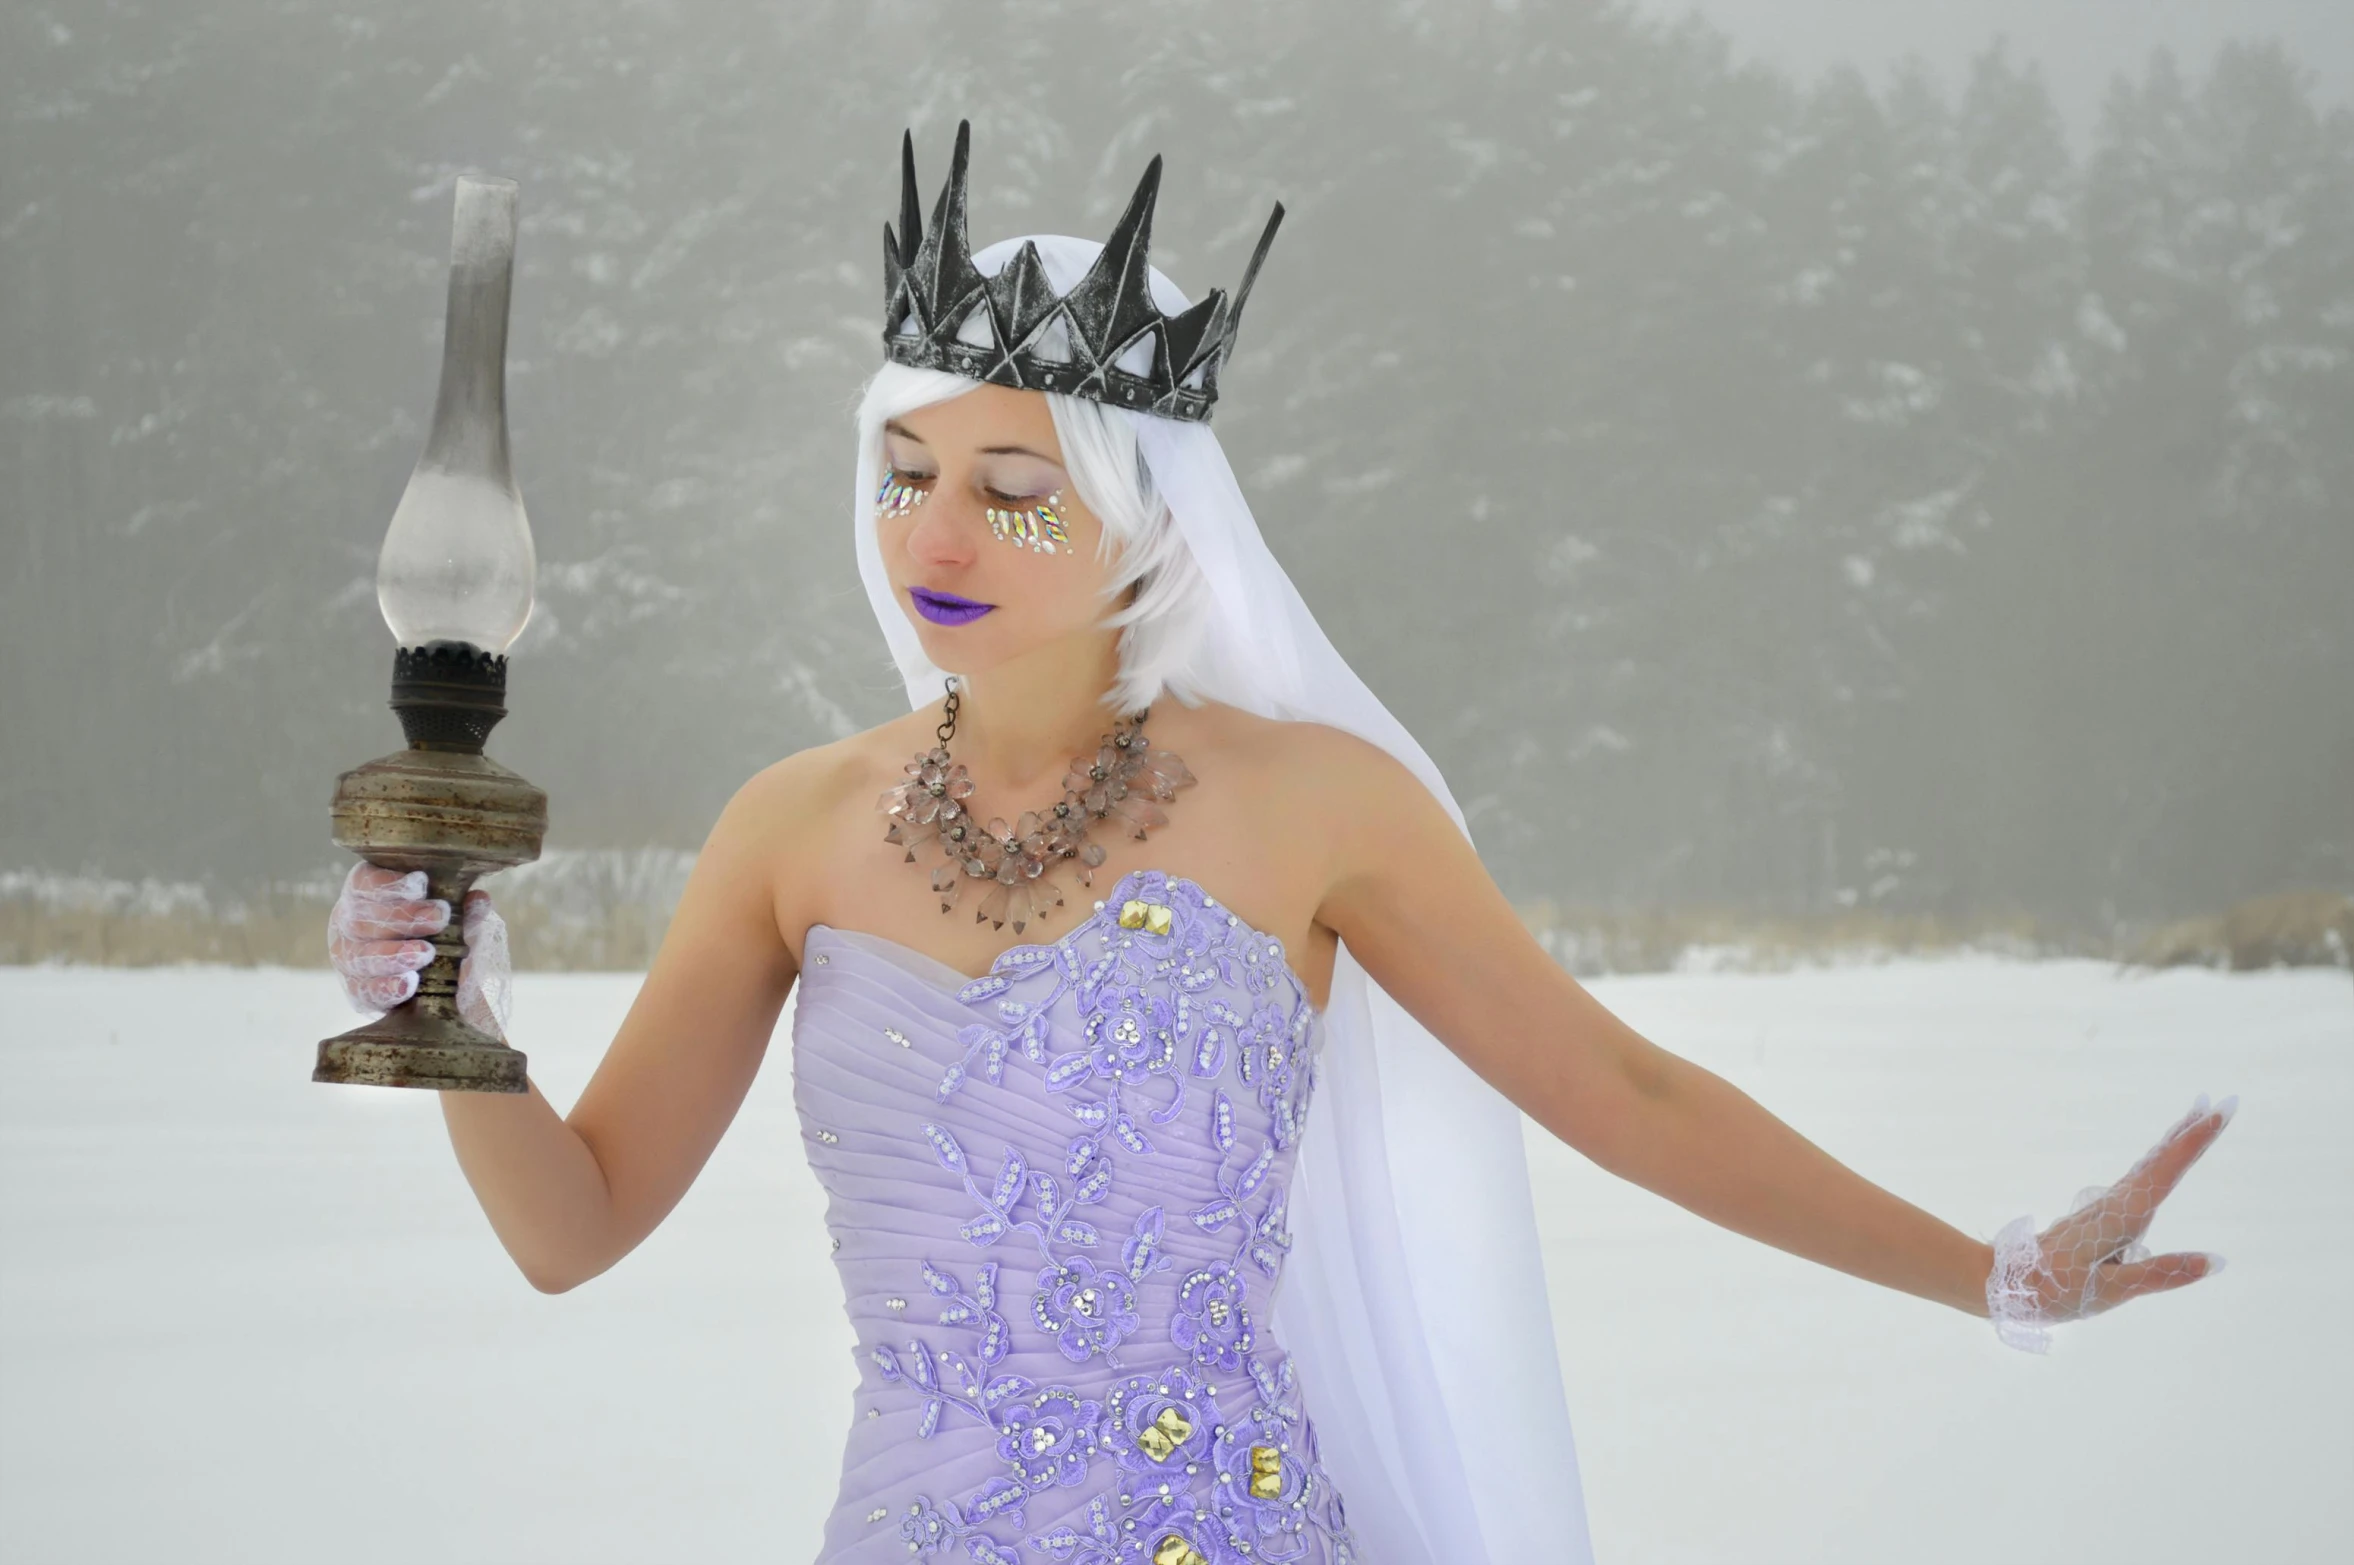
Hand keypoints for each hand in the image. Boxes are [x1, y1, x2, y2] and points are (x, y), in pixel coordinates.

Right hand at [325, 862, 512, 1038]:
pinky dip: (386, 987)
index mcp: (367, 894)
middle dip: (402, 917)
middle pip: (361, 918)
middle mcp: (350, 924)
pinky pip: (364, 991)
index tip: (422, 884)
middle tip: (438, 918)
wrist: (446, 985)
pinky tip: (408, 984)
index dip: (390, 884)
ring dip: (393, 953)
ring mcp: (349, 959)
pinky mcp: (358, 992)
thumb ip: (466, 913)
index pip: (365, 882)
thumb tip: (477, 900)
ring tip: (425, 953)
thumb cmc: (445, 936)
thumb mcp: (460, 920)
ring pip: (358, 956)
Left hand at [1986, 1092, 2234, 1351]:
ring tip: (2193, 1122)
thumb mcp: (2114, 1289)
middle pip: (2158, 1162)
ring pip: (2146, 1169)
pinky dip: (2154, 1166)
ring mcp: (2106, 1210)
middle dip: (2187, 1134)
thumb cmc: (2057, 1289)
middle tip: (2215, 1104)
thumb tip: (2215, 1260)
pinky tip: (2155, 1165)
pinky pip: (2136, 1184)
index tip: (2216, 1112)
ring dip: (2171, 1144)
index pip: (2165, 1173)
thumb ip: (2164, 1273)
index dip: (2193, 1143)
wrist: (2006, 1282)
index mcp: (2121, 1217)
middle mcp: (2115, 1205)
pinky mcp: (2100, 1219)